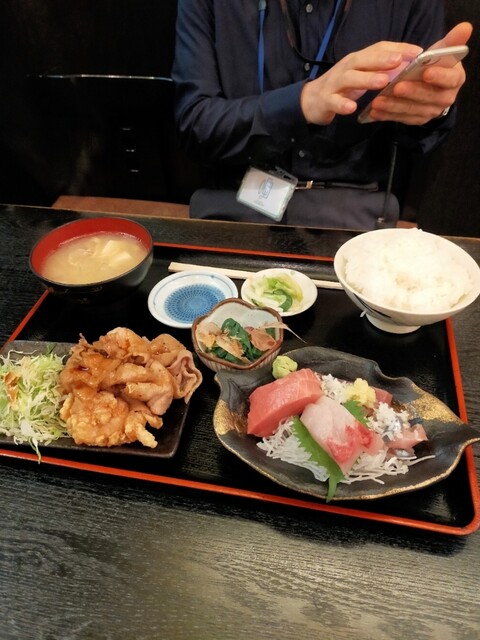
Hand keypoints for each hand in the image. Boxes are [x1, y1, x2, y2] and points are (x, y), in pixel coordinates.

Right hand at [300, 41, 421, 125]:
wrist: (311, 100)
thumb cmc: (342, 87)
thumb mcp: (362, 75)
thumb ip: (381, 70)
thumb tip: (408, 66)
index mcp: (358, 60)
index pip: (378, 49)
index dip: (397, 48)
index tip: (417, 52)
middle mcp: (346, 67)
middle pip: (363, 60)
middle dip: (382, 59)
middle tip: (399, 61)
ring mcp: (335, 84)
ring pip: (350, 78)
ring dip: (366, 79)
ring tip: (382, 81)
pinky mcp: (325, 100)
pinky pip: (333, 101)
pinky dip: (342, 104)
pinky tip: (352, 107)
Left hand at [368, 22, 472, 124]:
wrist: (430, 86)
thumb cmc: (435, 65)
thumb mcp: (442, 52)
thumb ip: (451, 41)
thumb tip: (465, 27)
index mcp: (454, 80)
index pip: (450, 79)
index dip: (439, 76)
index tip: (426, 72)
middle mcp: (445, 99)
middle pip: (428, 97)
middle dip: (411, 92)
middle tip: (396, 86)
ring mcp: (430, 111)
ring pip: (412, 110)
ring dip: (394, 106)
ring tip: (378, 101)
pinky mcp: (416, 120)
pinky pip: (400, 119)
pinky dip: (387, 115)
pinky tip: (374, 112)